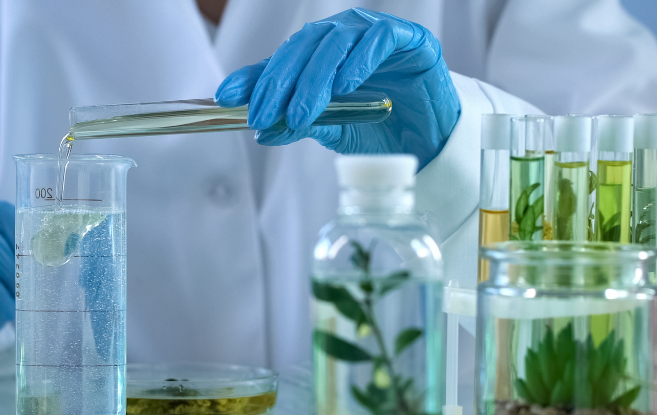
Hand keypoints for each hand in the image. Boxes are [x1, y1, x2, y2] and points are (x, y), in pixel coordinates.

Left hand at [215, 8, 459, 167]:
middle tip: (265, 116)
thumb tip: (262, 130)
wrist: (431, 139)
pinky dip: (360, 60)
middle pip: (303, 48)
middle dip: (279, 83)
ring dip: (315, 78)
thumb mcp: (332, 129)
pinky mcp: (409, 38)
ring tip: (302, 113)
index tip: (225, 98)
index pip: (280, 60)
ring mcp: (375, 34)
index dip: (252, 77)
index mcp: (319, 55)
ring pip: (336, 42)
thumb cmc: (380, 128)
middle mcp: (343, 37)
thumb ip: (300, 124)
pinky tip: (347, 85)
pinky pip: (380, 39)